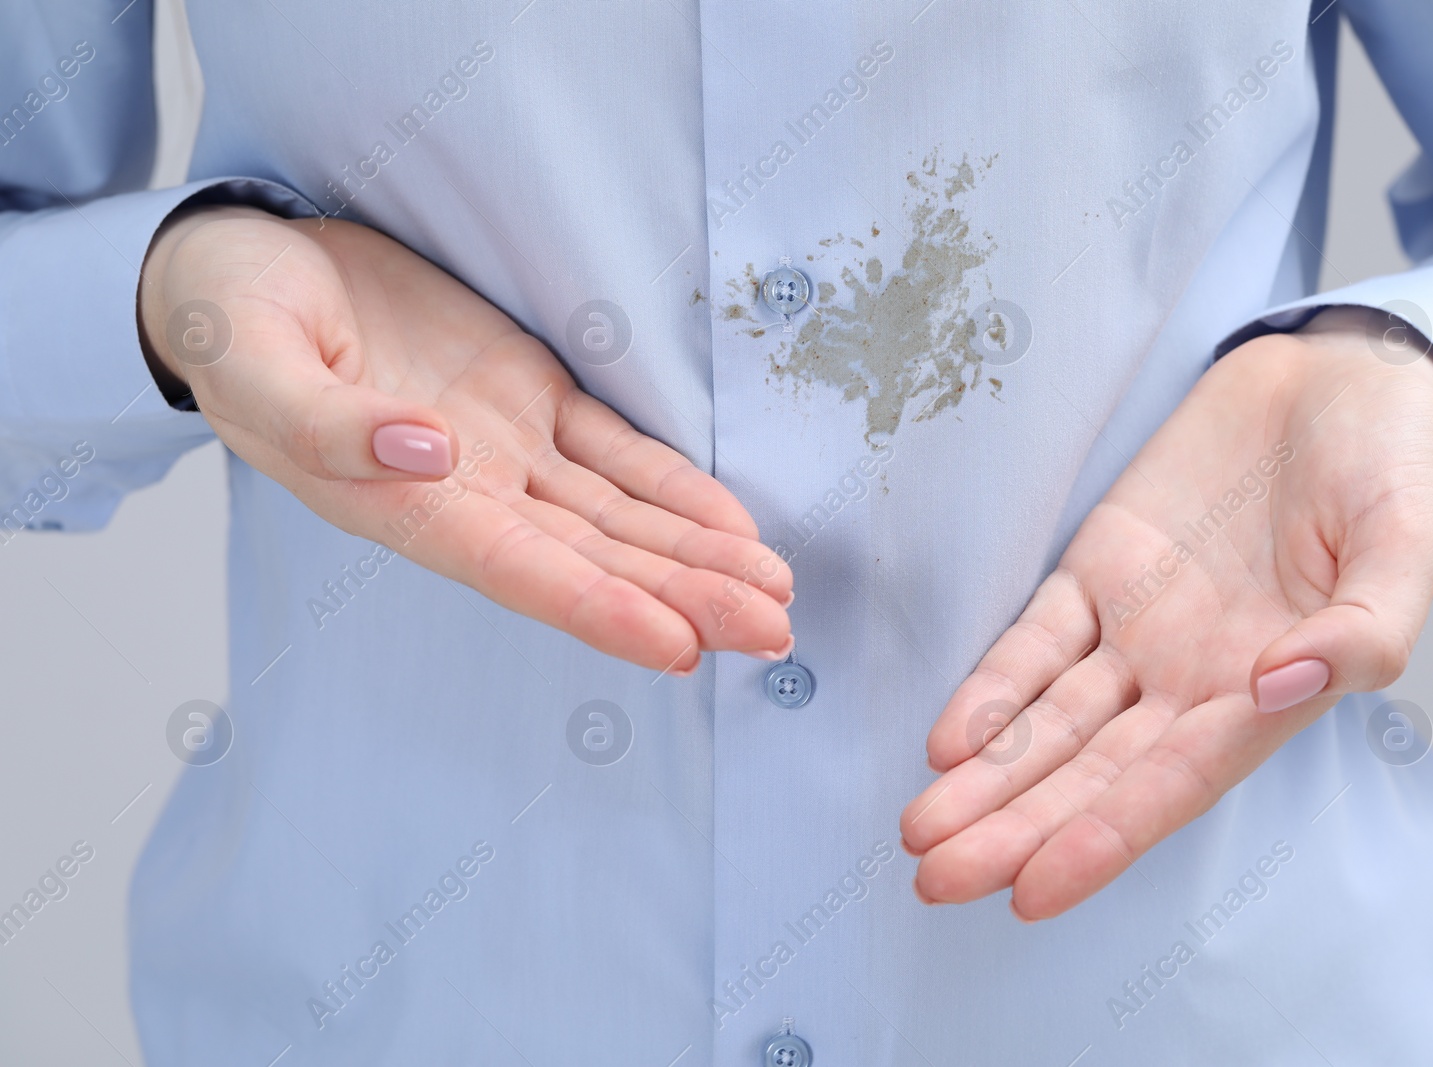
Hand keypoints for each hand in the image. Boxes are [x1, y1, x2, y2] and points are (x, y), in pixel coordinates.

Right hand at [138, 207, 791, 671]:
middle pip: (595, 560)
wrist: (250, 267)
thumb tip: (426, 453)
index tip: (681, 646)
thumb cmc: (231, 324)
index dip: (600, 611)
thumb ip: (329, 422)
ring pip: (620, 517)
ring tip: (776, 592)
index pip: (520, 571)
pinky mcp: (531, 399)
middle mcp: (469, 493)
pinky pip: (617, 452)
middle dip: (686, 597)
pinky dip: (675, 487)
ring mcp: (507, 450)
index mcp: (402, 504)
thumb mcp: (255, 365)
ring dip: (698, 555)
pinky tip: (731, 523)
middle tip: (774, 633)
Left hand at [899, 307, 1432, 919]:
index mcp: (1268, 692)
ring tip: (921, 831)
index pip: (1171, 785)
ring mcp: (1138, 629)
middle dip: (1013, 828)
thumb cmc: (1386, 463)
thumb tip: (1280, 685)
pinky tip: (947, 740)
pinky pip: (1034, 641)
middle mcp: (1192, 679)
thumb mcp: (1407, 543)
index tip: (1032, 892)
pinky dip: (991, 688)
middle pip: (1090, 772)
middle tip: (937, 879)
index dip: (1102, 839)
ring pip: (1049, 721)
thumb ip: (1365, 628)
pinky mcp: (1098, 570)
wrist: (1335, 375)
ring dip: (986, 778)